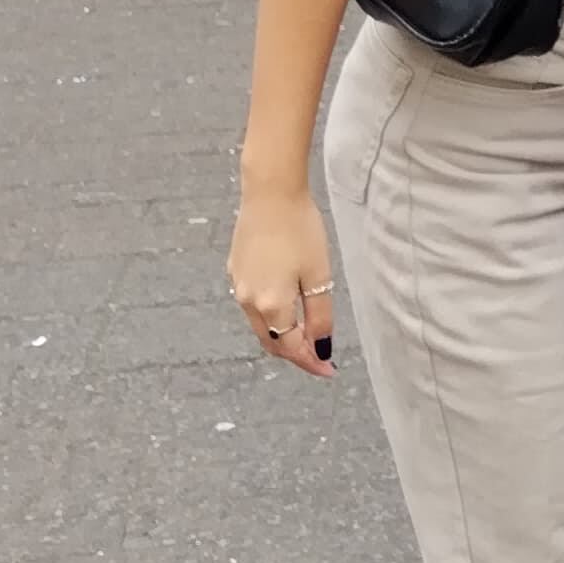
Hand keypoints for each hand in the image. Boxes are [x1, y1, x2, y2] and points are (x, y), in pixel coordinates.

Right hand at [228, 187, 337, 375]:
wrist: (270, 192)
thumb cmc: (300, 230)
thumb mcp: (319, 276)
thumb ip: (320, 317)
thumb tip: (322, 349)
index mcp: (270, 304)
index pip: (290, 348)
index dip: (311, 362)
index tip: (329, 370)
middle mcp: (247, 300)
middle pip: (271, 341)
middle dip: (295, 353)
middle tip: (320, 358)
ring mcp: (237, 284)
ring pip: (260, 324)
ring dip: (282, 334)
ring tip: (307, 335)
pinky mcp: (235, 269)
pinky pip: (252, 303)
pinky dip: (271, 313)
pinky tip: (287, 306)